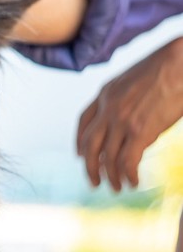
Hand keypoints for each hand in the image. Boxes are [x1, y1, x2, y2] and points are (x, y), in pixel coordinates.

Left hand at [77, 37, 182, 190]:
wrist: (180, 63)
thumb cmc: (166, 68)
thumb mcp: (133, 79)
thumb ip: (124, 97)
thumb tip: (129, 115)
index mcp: (105, 92)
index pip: (83, 121)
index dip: (79, 141)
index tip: (79, 155)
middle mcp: (107, 108)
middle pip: (89, 144)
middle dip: (90, 166)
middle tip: (95, 182)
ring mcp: (121, 120)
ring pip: (107, 157)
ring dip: (111, 176)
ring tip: (117, 188)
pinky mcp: (140, 131)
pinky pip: (127, 161)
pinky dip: (128, 175)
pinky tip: (134, 183)